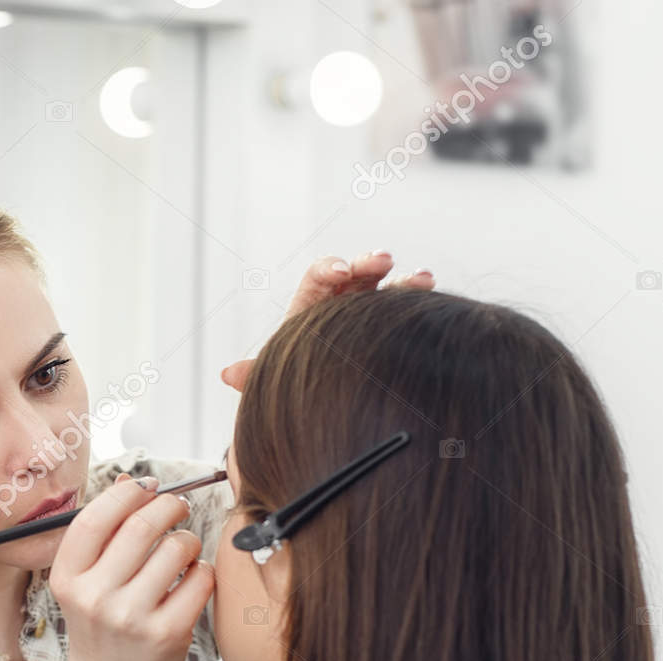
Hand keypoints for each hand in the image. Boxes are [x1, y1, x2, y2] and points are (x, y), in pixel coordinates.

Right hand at [48, 473, 214, 660]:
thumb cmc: (102, 623)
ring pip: (175, 549)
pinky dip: (203, 570)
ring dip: (187, 540)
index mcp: (68, 578)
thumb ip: (103, 532)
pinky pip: (199, 579)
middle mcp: (95, 597)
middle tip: (177, 507)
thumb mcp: (86, 581)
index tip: (145, 487)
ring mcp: (131, 618)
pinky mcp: (167, 633)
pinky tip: (193, 578)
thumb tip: (129, 480)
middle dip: (167, 506)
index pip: (94, 518)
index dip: (126, 493)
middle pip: (140, 526)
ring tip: (184, 550)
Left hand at [220, 252, 435, 391]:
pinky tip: (434, 296)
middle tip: (383, 261)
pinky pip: (407, 309)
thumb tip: (228, 374)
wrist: (321, 396)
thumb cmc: (294, 376)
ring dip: (405, 280)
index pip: (320, 277)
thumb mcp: (276, 374)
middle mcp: (344, 301)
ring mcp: (372, 311)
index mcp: (312, 305)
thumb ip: (257, 373)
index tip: (339, 272)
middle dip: (370, 262)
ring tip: (423, 279)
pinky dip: (420, 300)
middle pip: (358, 272)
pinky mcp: (394, 326)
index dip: (330, 269)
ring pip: (389, 288)